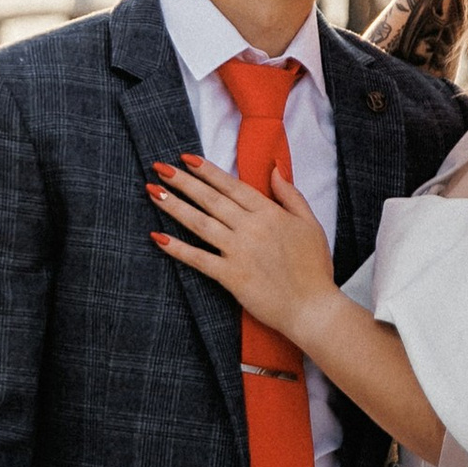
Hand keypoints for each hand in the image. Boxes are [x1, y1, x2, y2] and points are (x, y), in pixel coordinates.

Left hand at [149, 155, 337, 344]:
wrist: (312, 308)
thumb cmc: (315, 267)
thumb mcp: (310, 223)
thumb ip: (290, 195)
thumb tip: (274, 169)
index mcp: (269, 213)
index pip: (232, 186)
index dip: (207, 171)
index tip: (186, 159)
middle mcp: (251, 228)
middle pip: (210, 199)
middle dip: (183, 181)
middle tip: (160, 167)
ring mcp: (239, 252)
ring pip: (199, 223)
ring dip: (173, 206)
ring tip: (152, 191)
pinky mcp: (230, 276)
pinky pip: (198, 259)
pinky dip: (177, 249)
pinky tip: (158, 237)